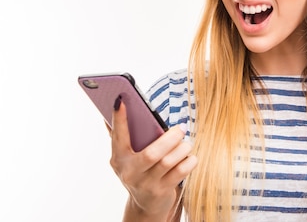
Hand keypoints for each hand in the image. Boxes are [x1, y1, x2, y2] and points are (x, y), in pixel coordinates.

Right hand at [109, 100, 196, 218]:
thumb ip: (122, 135)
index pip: (117, 137)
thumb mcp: (126, 158)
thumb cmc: (139, 172)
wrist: (145, 205)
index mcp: (119, 159)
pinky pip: (180, 172)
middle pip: (152, 154)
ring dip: (182, 149)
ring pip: (168, 162)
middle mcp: (130, 172)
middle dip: (170, 138)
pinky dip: (189, 161)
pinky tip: (190, 157)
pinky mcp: (161, 191)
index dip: (119, 119)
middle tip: (181, 128)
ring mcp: (145, 184)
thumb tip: (117, 104)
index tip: (121, 100)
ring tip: (186, 143)